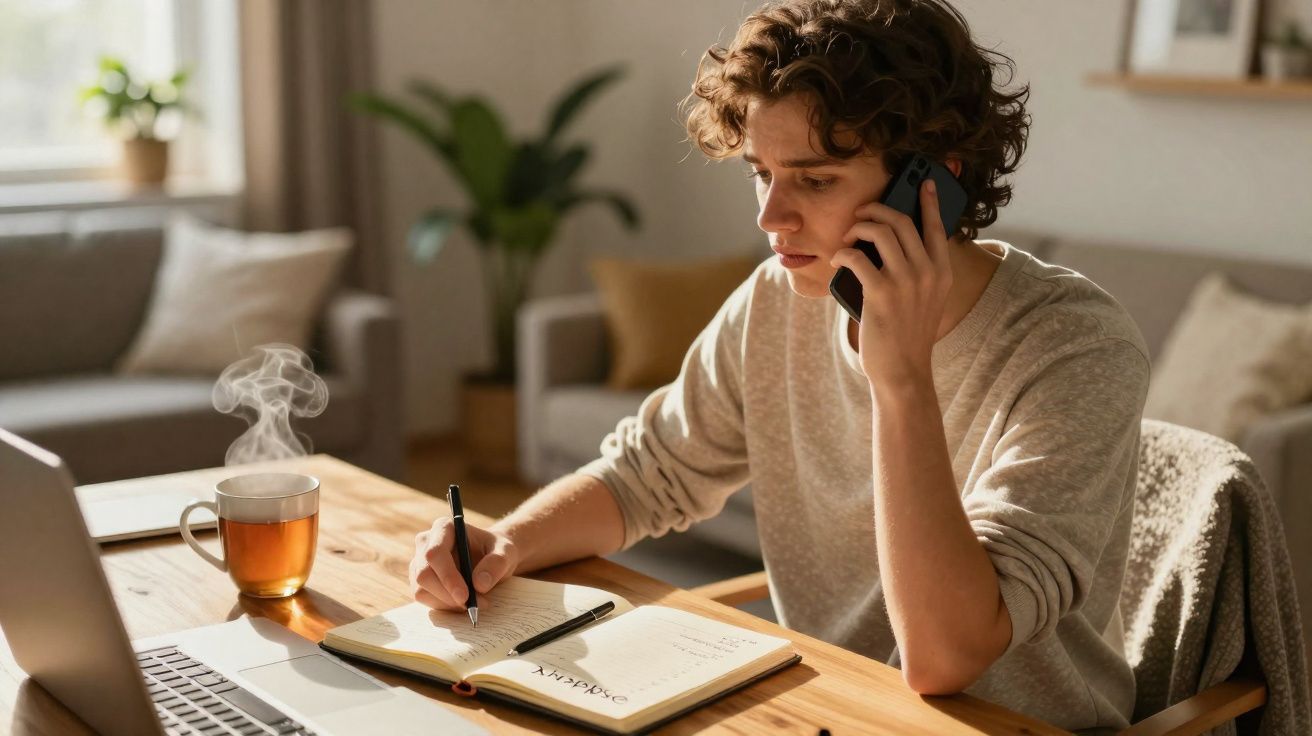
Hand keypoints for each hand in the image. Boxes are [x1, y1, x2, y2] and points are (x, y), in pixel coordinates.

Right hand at [410, 516, 519, 610]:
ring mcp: (419, 562)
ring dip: (448, 603)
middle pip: (424, 574)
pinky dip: (444, 606)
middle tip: (474, 605)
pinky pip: (424, 598)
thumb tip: (479, 584)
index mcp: (444, 527)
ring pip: (421, 590)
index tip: (465, 596)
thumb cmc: (497, 551)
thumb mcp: (506, 552)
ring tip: (475, 602)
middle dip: (448, 595)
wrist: (491, 558)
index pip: (435, 553)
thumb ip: (496, 563)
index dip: (447, 576)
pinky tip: (463, 602)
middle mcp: (426, 542)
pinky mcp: (420, 580)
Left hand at [829, 178, 953, 389]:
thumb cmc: (908, 334)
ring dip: (858, 227)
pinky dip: (843, 253)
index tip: (925, 182)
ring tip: (848, 236)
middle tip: (861, 215)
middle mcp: (928, 272)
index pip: (937, 226)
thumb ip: (919, 271)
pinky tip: (838, 259)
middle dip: (876, 210)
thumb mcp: (926, 299)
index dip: (930, 201)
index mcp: (943, 272)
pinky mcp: (881, 294)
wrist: (903, 371)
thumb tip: (890, 240)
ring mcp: (906, 282)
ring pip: (880, 231)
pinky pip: (857, 256)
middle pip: (901, 221)